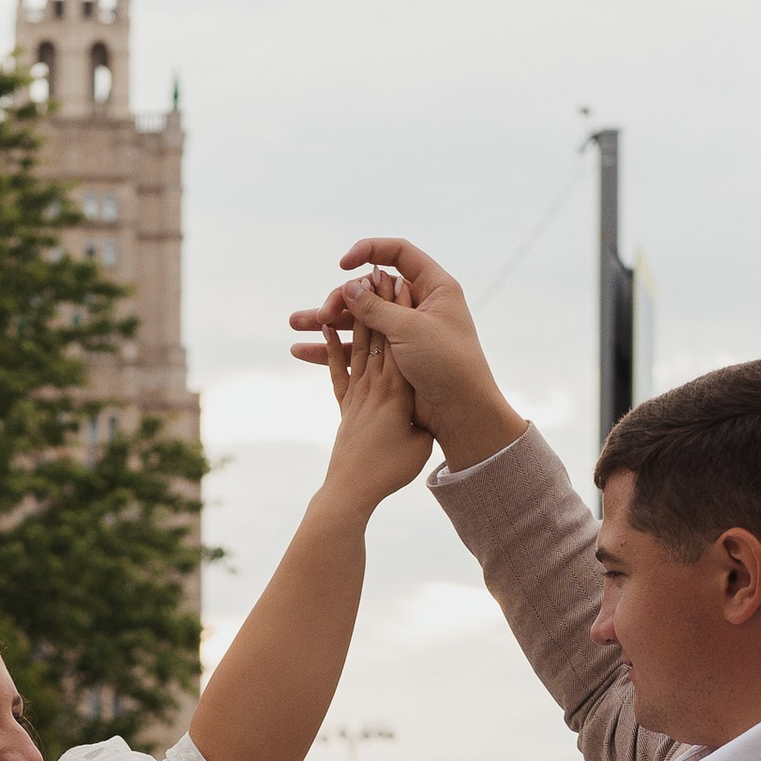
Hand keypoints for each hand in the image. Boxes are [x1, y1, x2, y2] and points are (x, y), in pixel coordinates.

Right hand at [291, 236, 524, 474]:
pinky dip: (331, 349)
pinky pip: (356, 349)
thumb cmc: (448, 365)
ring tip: (295, 324)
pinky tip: (303, 350)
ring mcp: (401, 333)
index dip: (369, 252)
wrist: (460, 413)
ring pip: (358, 319)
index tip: (343, 265)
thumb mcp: (410, 329)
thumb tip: (348, 286)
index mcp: (433, 288)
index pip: (398, 254)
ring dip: (327, 321)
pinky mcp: (390, 360)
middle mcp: (417, 306)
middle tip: (322, 314)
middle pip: (370, 289)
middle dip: (341, 298)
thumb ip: (376, 308)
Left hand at [315, 292, 432, 515]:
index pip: (400, 341)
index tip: (405, 283)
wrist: (351, 489)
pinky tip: (326, 326)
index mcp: (397, 390)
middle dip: (379, 302)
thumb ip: (424, 414)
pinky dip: (331, 346)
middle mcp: (374, 385)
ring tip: (356, 286)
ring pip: (356, 345)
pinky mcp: (344, 406)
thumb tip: (433, 401)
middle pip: (376, 335)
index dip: (403, 312)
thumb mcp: (420, 441)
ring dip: (357, 315)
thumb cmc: (392, 469)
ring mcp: (356, 393)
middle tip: (380, 271)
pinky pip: (337, 369)